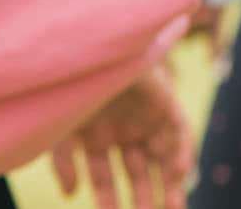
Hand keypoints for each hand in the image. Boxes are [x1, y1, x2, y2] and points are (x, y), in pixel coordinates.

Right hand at [51, 62, 192, 208]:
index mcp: (94, 137)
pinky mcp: (163, 102)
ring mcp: (143, 118)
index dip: (108, 199)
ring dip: (170, 185)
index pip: (104, 177)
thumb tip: (70, 195)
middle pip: (137, 173)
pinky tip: (178, 171)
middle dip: (144, 199)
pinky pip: (179, 132)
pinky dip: (180, 152)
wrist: (89, 46)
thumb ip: (64, 161)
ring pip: (161, 160)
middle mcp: (120, 131)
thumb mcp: (60, 127)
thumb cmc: (68, 85)